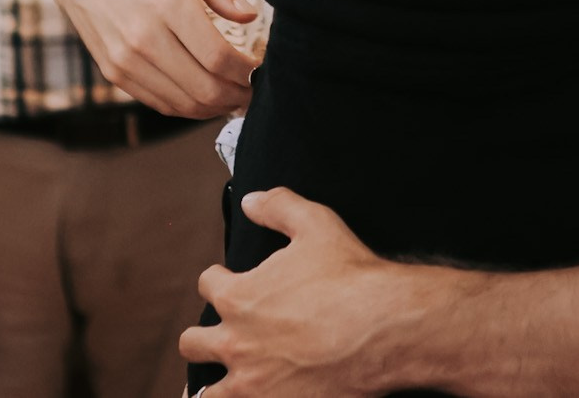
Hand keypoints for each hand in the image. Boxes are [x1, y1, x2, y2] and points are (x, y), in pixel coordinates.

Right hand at [53, 0, 258, 117]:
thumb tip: (249, 16)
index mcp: (166, 3)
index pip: (217, 57)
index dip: (247, 72)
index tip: (261, 68)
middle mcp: (143, 37)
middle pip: (204, 88)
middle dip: (238, 95)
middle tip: (255, 91)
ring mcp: (124, 59)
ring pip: (183, 103)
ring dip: (216, 107)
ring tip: (236, 97)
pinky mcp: (113, 72)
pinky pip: (159, 102)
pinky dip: (188, 107)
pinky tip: (205, 97)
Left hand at [183, 188, 440, 395]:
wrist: (385, 330)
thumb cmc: (351, 278)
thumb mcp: (315, 224)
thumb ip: (278, 207)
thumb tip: (251, 200)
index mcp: (238, 297)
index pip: (208, 285)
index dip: (219, 280)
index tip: (230, 281)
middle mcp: (235, 344)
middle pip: (193, 343)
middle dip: (203, 337)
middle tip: (221, 336)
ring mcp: (252, 385)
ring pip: (207, 393)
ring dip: (212, 385)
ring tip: (222, 383)